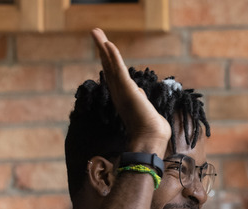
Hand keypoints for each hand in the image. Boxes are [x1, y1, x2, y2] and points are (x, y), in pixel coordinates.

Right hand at [90, 28, 171, 154]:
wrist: (151, 138)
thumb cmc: (152, 129)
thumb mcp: (146, 109)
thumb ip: (140, 100)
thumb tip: (140, 94)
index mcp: (123, 97)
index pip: (113, 74)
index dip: (108, 59)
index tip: (104, 47)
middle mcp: (119, 92)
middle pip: (108, 65)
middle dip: (102, 49)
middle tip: (95, 32)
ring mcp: (121, 91)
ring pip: (110, 64)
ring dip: (103, 47)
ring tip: (95, 31)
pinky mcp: (127, 90)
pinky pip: (118, 69)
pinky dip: (113, 56)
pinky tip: (108, 44)